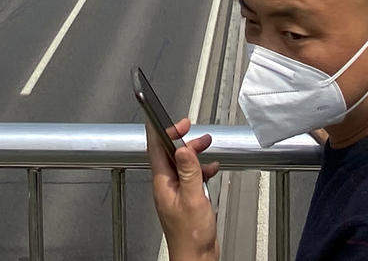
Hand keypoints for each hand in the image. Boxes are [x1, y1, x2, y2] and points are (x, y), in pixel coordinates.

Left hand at [148, 118, 220, 260]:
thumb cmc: (190, 236)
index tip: (175, 121)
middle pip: (169, 154)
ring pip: (181, 164)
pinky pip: (191, 177)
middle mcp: (166, 186)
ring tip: (206, 144)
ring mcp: (175, 192)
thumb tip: (183, 149)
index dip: (163, 132)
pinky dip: (201, 170)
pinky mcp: (186, 199)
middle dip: (180, 139)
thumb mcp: (193, 198)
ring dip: (193, 153)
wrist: (195, 257)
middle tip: (191, 129)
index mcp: (163, 184)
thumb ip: (189, 172)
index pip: (156, 150)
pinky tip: (211, 169)